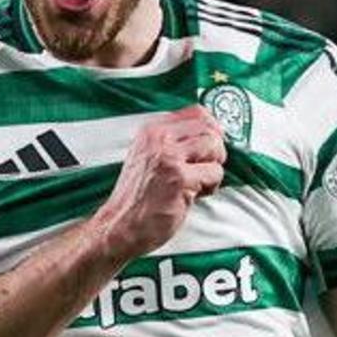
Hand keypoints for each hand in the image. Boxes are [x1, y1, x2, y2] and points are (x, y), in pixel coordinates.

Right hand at [92, 104, 225, 260]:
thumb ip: (172, 141)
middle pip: (209, 129)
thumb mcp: (147, 156)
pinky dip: (210, 186)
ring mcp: (169, 157)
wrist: (121, 225)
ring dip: (214, 168)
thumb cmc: (138, 196)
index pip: (196, 112)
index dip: (211, 128)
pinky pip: (214, 173)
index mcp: (151, 130)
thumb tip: (212, 132)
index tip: (209, 147)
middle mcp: (159, 138)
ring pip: (215, 148)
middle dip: (215, 151)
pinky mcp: (180, 178)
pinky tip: (193, 195)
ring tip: (198, 183)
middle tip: (205, 169)